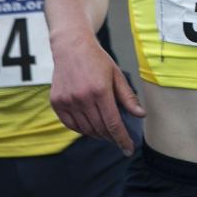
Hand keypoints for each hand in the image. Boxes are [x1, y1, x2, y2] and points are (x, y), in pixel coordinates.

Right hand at [50, 35, 145, 154]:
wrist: (71, 46)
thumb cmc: (97, 60)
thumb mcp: (117, 75)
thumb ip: (128, 97)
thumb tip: (140, 114)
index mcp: (100, 90)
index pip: (113, 123)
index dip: (122, 139)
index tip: (128, 149)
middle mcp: (82, 97)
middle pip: (99, 128)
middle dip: (111, 137)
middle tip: (118, 139)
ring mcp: (67, 101)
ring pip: (85, 129)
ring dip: (97, 134)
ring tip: (105, 132)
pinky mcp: (57, 102)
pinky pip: (71, 124)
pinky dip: (81, 129)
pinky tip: (90, 126)